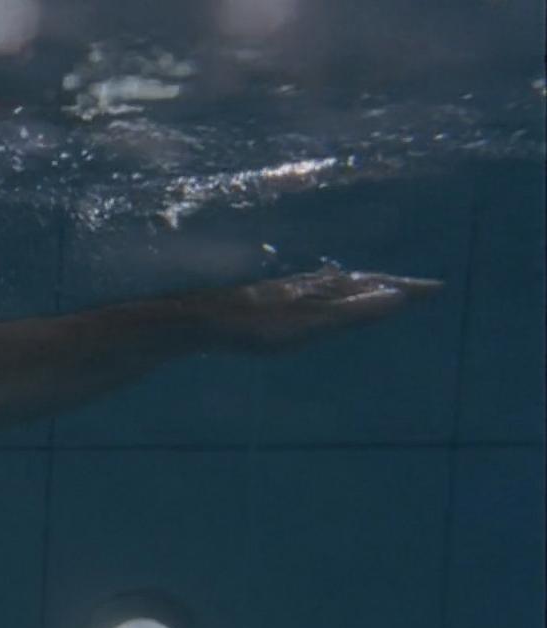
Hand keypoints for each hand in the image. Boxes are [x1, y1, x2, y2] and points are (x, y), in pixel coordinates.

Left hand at [204, 265, 443, 354]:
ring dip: (365, 284)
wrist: (207, 318)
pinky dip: (333, 287)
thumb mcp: (311, 324)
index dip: (407, 288)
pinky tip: (322, 288)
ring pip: (339, 284)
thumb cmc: (260, 327)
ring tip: (381, 284)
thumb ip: (352, 311)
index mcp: (328, 292)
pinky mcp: (273, 298)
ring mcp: (294, 289)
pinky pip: (317, 288)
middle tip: (419, 286)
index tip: (437, 287)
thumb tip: (397, 295)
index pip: (377, 287)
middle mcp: (315, 285)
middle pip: (362, 282)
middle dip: (392, 284)